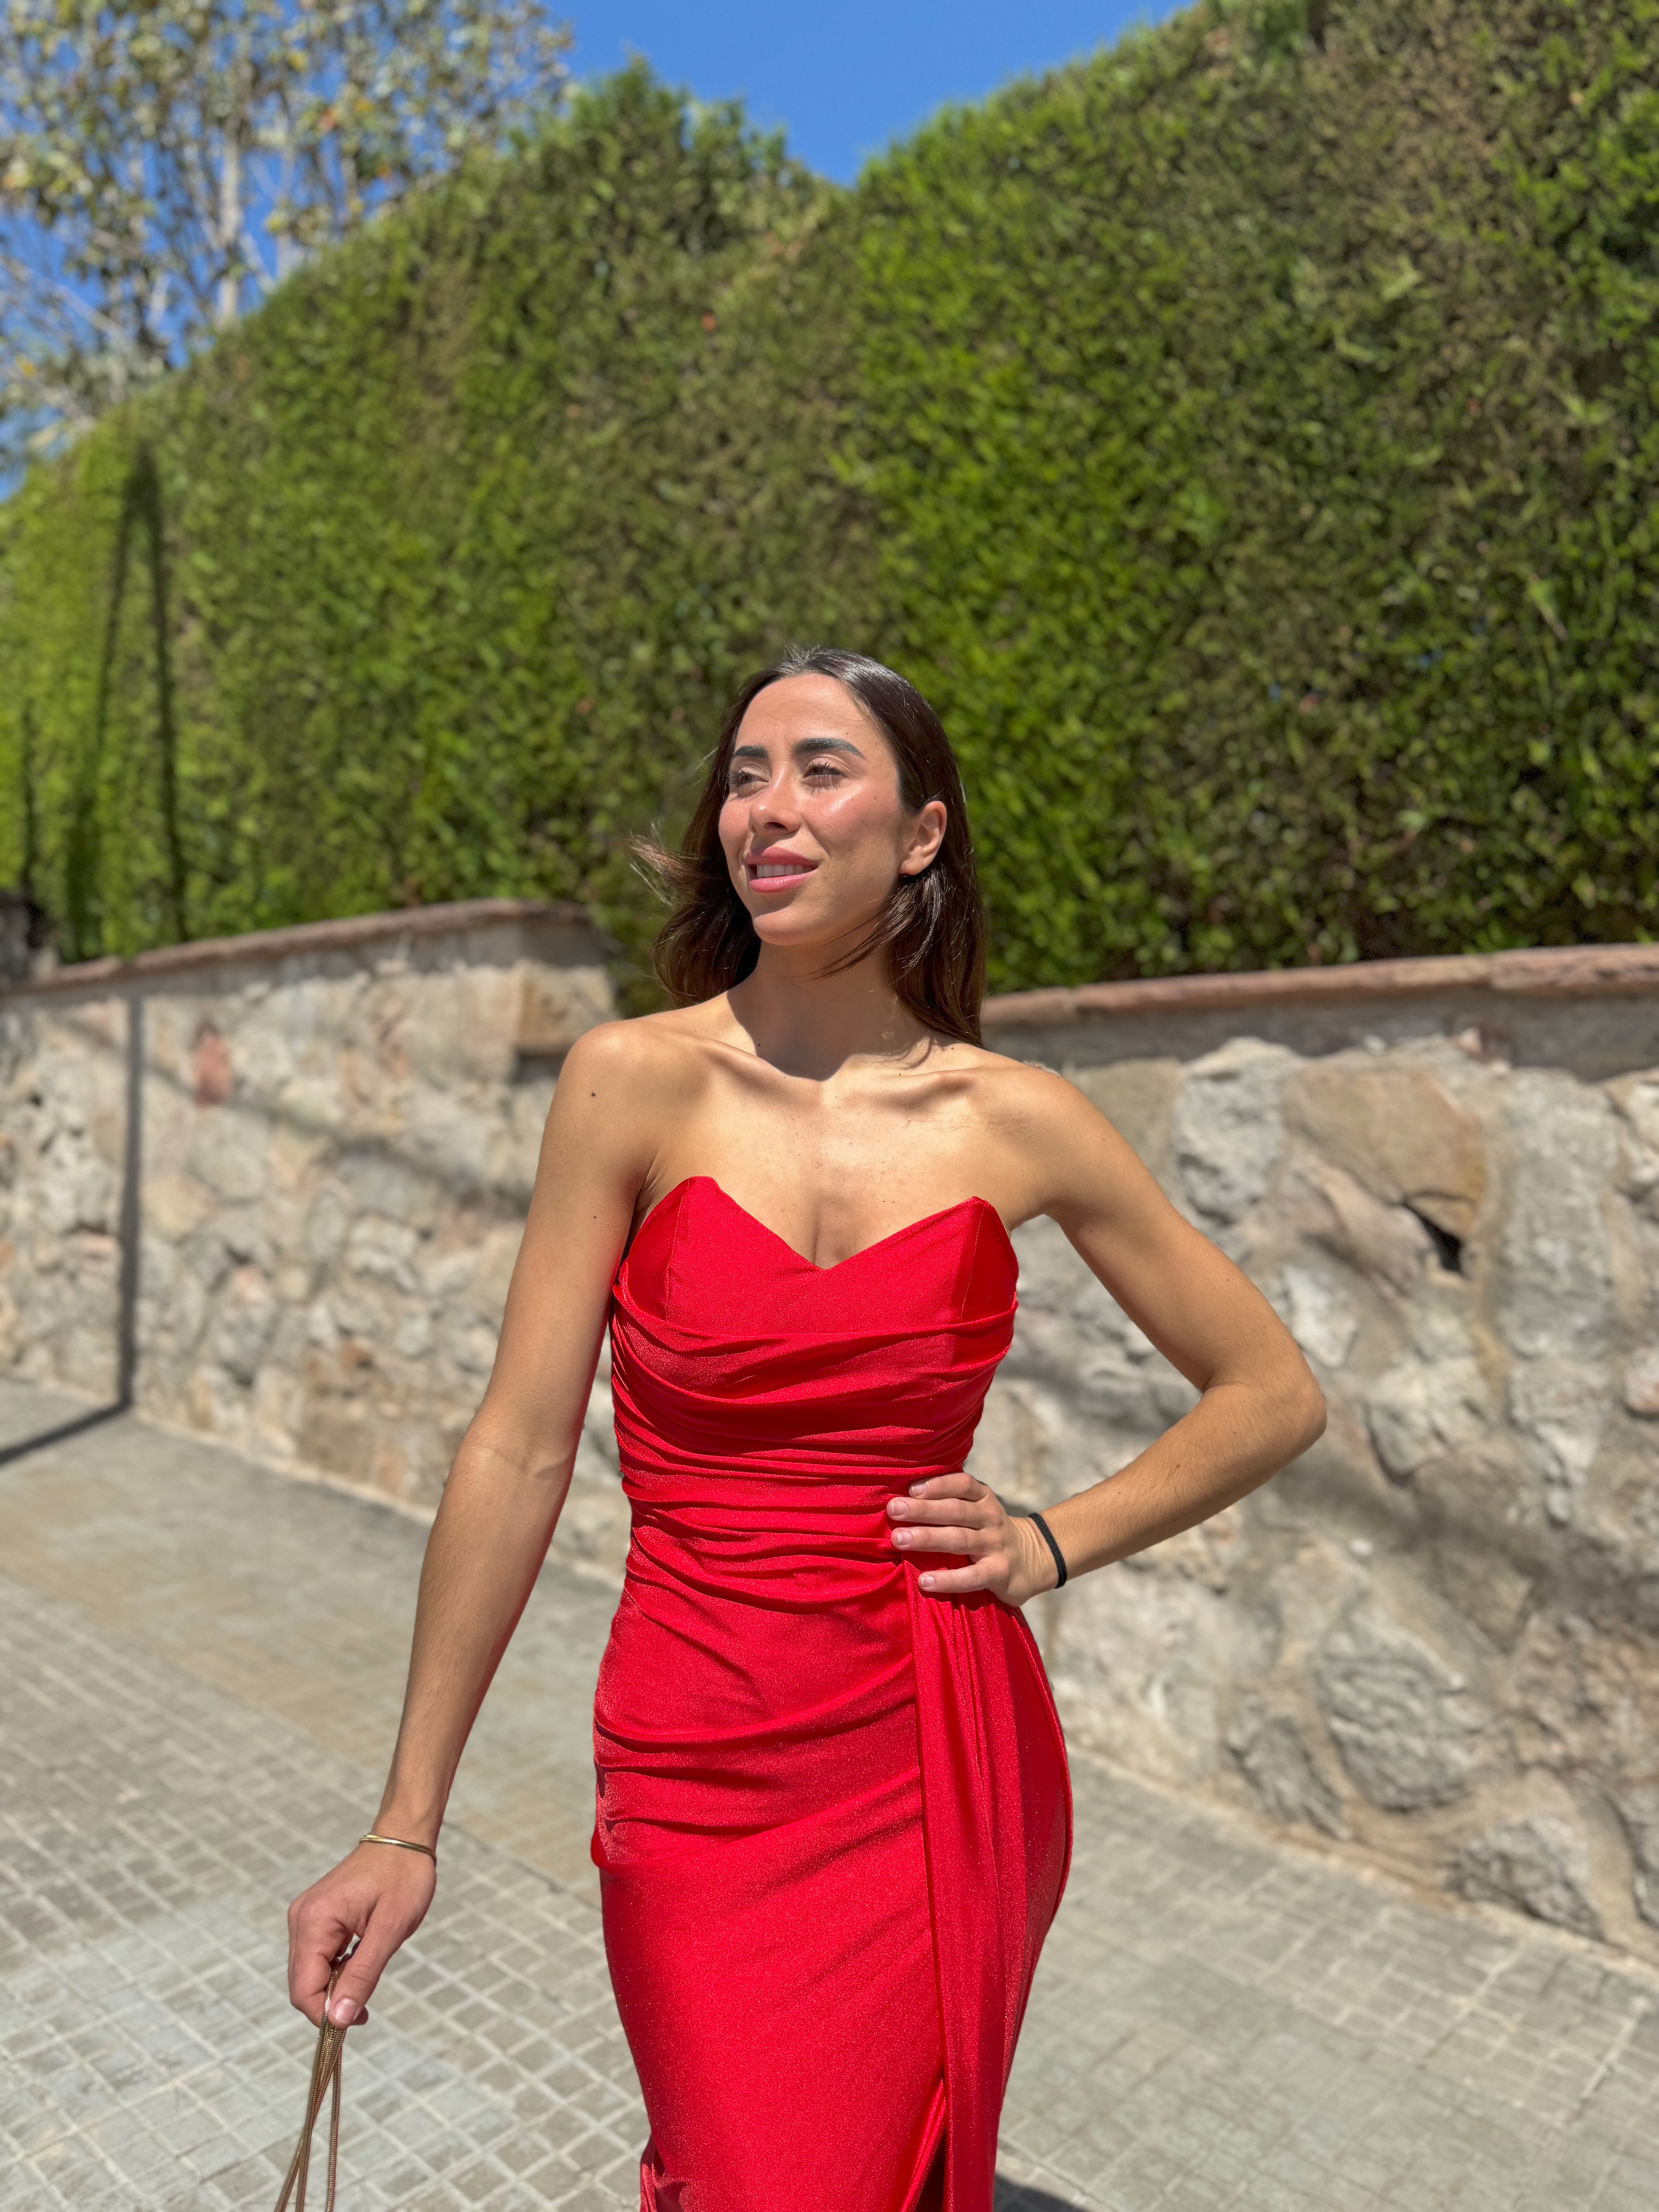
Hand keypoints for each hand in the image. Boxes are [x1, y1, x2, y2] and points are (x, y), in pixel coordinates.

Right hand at [287, 1840, 436, 2027]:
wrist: (405, 1838)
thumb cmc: (403, 1877)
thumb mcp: (390, 1929)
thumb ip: (362, 1976)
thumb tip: (337, 2020)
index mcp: (314, 1921)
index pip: (303, 1990)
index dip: (325, 2016)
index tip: (358, 2020)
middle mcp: (301, 1919)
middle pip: (302, 1984)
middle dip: (330, 2004)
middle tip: (366, 2008)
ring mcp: (306, 1916)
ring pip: (309, 1973)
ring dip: (334, 1987)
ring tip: (369, 1976)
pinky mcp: (316, 1916)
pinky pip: (317, 1956)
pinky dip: (335, 1970)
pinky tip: (360, 1962)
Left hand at [887, 1473, 1059, 1606]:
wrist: (1033, 1559)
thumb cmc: (988, 1531)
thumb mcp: (978, 1510)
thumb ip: (950, 1502)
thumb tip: (903, 1498)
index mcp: (983, 1498)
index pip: (962, 1484)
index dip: (937, 1485)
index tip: (910, 1489)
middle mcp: (990, 1518)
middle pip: (955, 1510)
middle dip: (922, 1509)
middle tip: (893, 1509)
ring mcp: (996, 1545)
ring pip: (959, 1539)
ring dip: (928, 1538)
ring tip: (898, 1540)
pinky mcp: (999, 1573)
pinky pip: (972, 1576)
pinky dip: (948, 1579)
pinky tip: (925, 1581)